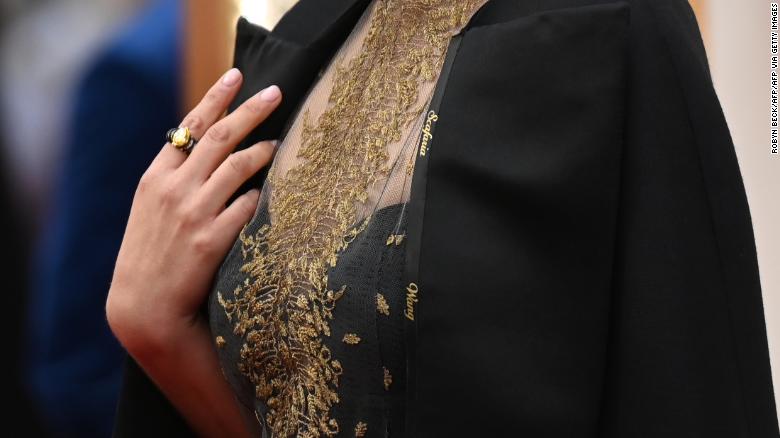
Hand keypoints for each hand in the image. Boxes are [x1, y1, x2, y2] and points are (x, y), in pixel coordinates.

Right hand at [106, 68, 280, 357]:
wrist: (144, 309)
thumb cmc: (151, 257)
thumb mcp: (150, 211)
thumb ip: (175, 179)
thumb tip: (207, 149)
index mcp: (156, 177)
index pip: (190, 125)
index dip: (216, 97)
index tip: (237, 75)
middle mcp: (174, 189)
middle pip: (220, 136)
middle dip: (250, 110)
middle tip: (276, 93)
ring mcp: (193, 214)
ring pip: (238, 166)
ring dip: (264, 150)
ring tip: (281, 143)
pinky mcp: (212, 241)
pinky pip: (247, 207)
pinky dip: (260, 196)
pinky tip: (273, 193)